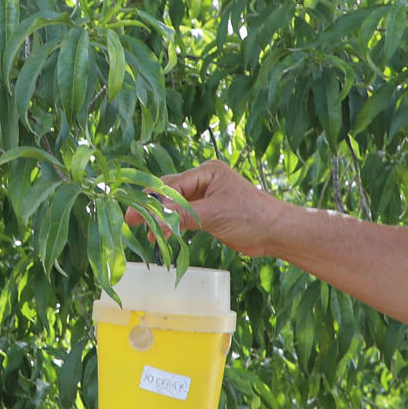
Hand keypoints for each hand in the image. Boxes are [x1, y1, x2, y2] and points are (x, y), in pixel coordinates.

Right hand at [131, 161, 299, 257]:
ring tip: (146, 233)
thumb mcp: (215, 214)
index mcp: (207, 172)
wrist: (276, 233)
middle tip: (131, 222)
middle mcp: (204, 181)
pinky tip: (162, 236)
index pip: (172, 185)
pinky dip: (172, 225)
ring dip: (161, 219)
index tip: (134, 214)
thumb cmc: (251, 217)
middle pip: (170, 193)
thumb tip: (156, 221)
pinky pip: (183, 217)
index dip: (153, 200)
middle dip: (152, 208)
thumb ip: (184, 216)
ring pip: (175, 206)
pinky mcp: (208, 213)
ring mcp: (206, 197)